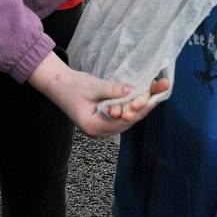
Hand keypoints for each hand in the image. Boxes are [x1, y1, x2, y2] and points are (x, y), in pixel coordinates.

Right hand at [28, 52, 168, 136]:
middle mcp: (100, 131)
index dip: (138, 107)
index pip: (123, 120)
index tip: (151, 95)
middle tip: (159, 88)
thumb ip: (112, 90)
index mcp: (94, 127)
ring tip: (156, 89)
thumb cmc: (71, 86)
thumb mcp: (92, 86)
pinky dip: (132, 103)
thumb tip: (131, 91)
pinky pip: (122, 113)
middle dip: (144, 104)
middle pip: (128, 120)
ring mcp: (102, 127)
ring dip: (141, 103)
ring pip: (127, 117)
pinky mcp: (104, 119)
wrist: (57, 84)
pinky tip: (143, 94)